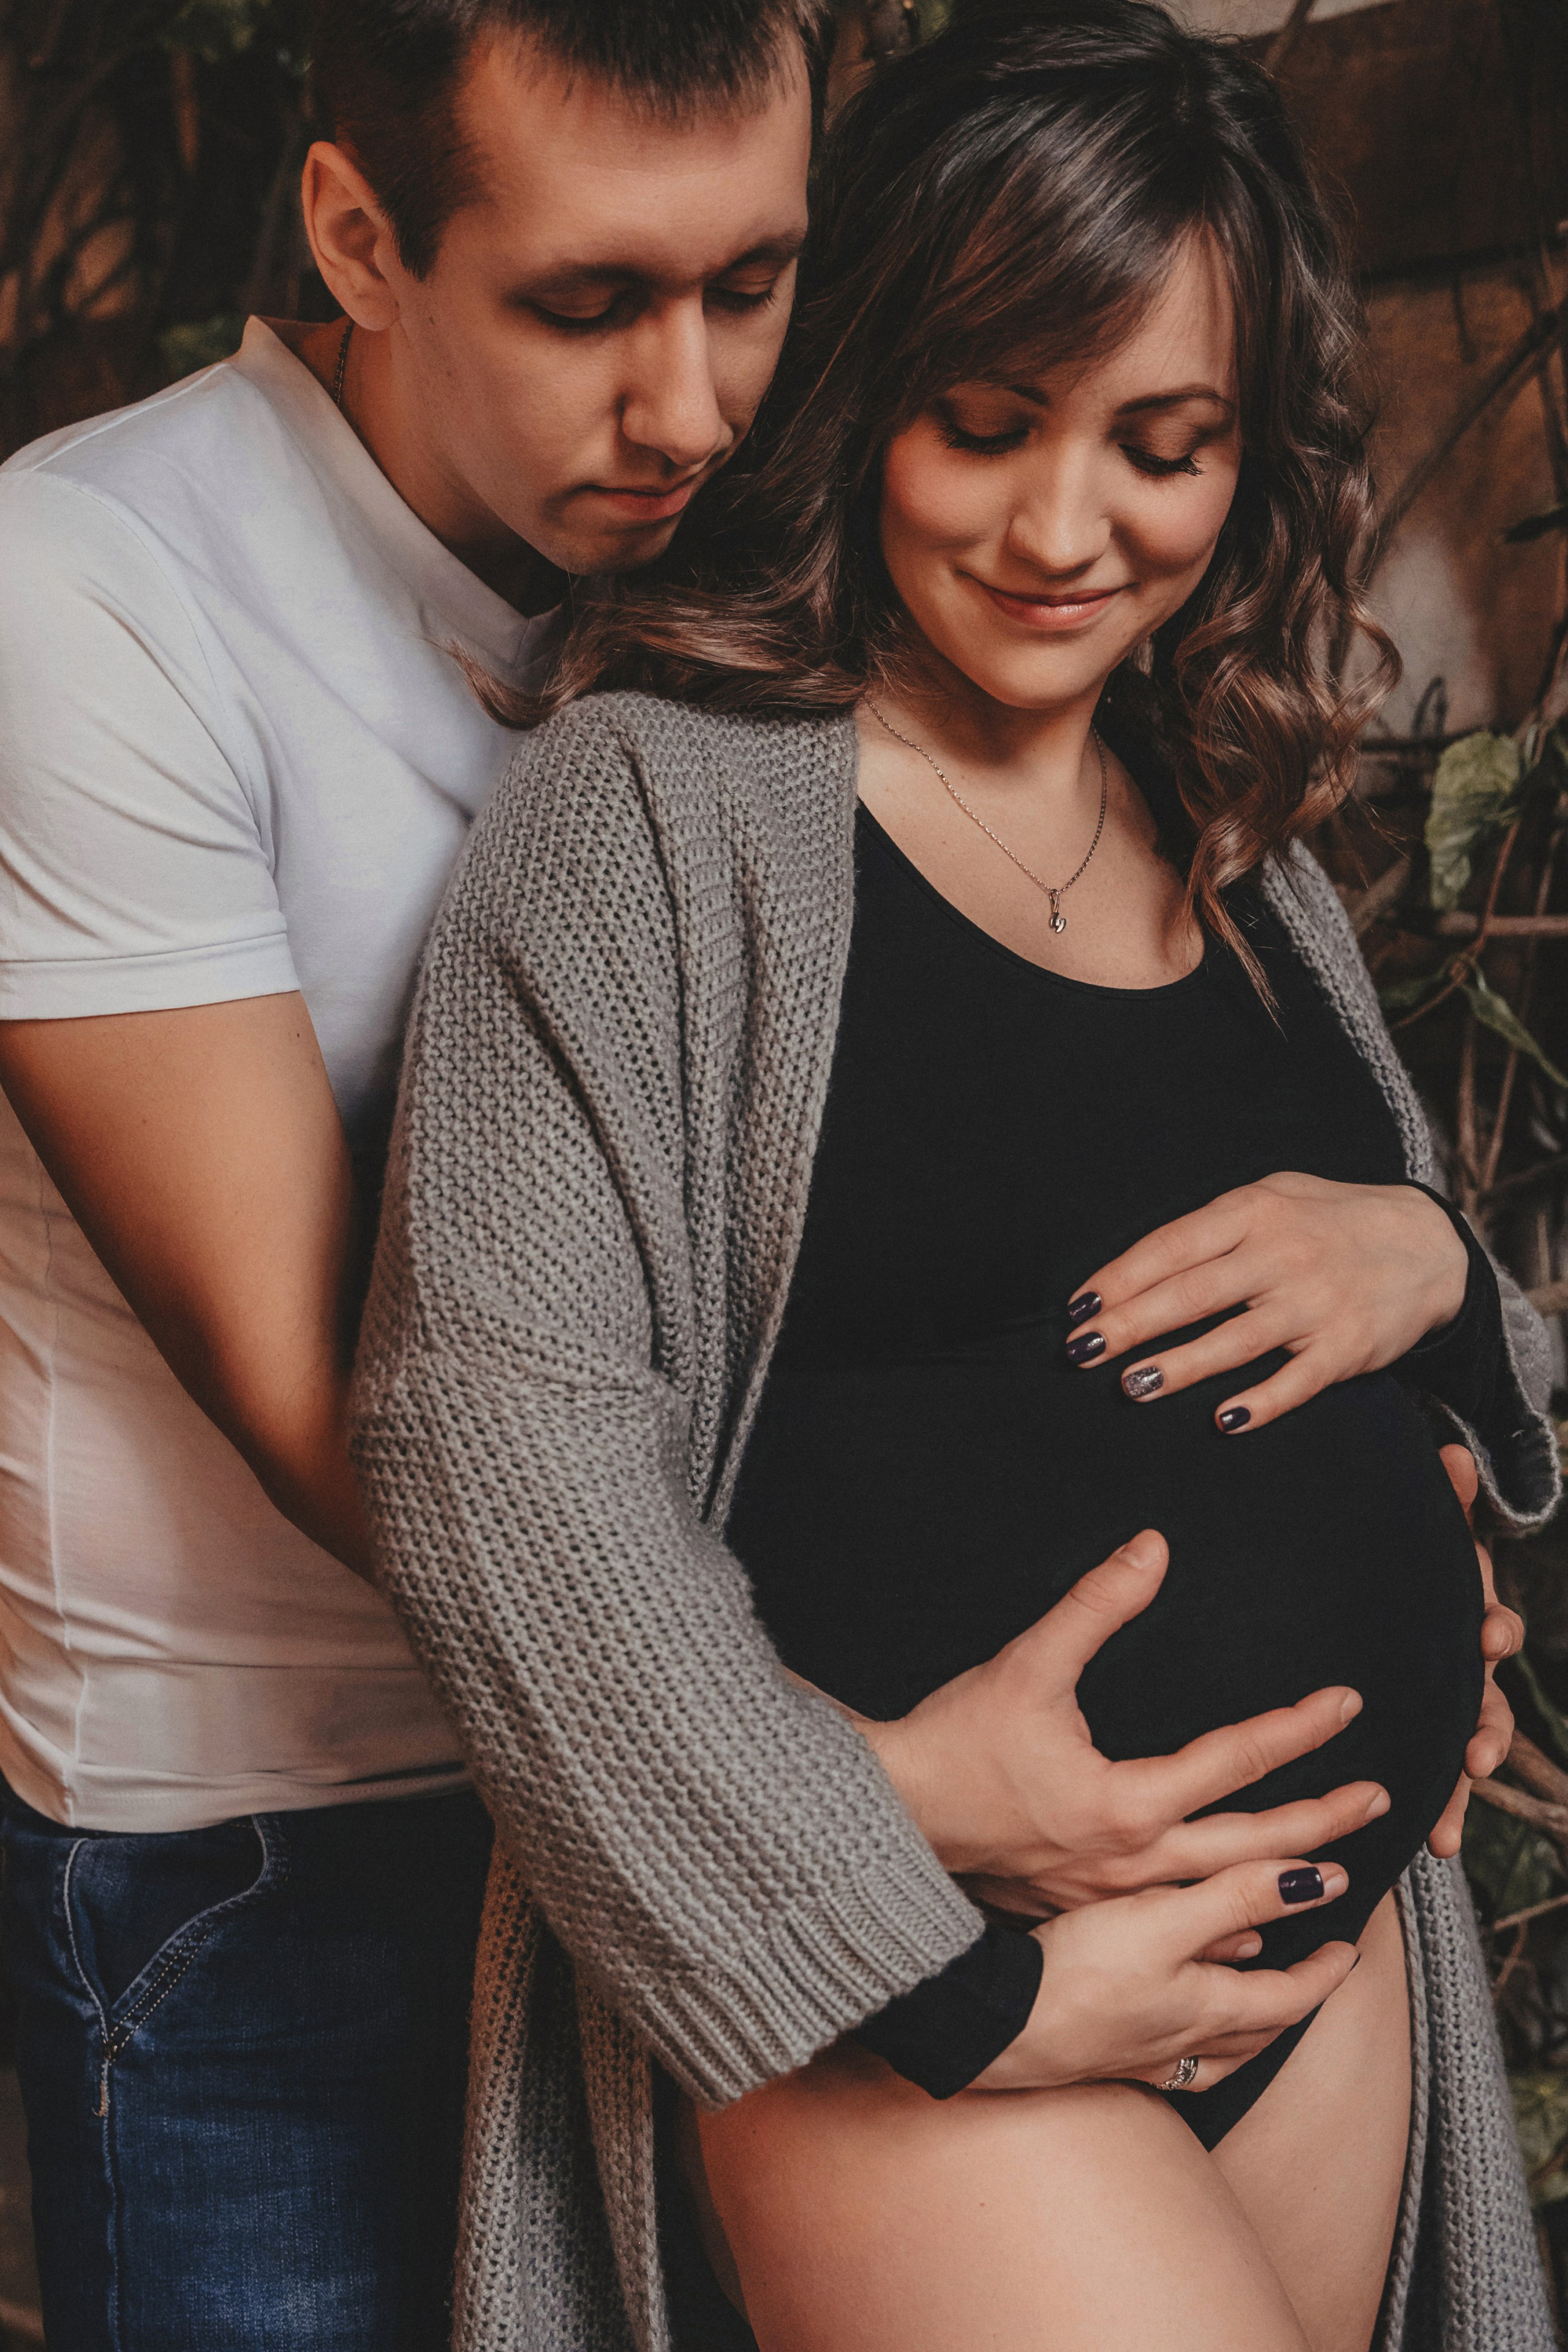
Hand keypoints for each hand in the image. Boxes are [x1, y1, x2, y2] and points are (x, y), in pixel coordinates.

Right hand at [863, 1528, 1387, 1907]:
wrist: (891, 1820)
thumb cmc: (954, 1741)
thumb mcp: (1028, 1663)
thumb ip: (1095, 1605)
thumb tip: (1152, 1548)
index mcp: (1124, 1803)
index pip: (1235, 1759)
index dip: (1297, 1728)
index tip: (1347, 1703)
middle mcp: (1128, 1862)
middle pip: (1249, 1843)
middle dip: (1321, 1821)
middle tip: (1381, 1801)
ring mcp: (1108, 1899)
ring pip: (1221, 1901)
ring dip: (1283, 1882)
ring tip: (1338, 1877)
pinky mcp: (1083, 1912)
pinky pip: (1177, 1931)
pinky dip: (1225, 1927)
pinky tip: (1250, 1935)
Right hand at [970, 1856, 1356, 2092]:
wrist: (1001, 2026)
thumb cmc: (1079, 1971)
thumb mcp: (1165, 1918)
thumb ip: (1241, 1897)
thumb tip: (1320, 1882)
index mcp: (1208, 2007)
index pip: (1290, 1995)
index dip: (1326, 1971)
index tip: (1349, 1950)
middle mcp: (1186, 2042)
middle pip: (1261, 2029)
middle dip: (1296, 2000)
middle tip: (1316, 1975)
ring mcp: (1145, 2058)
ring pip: (1220, 2050)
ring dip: (1250, 2028)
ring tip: (1256, 2003)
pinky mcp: (1106, 2059)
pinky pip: (1173, 2058)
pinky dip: (1195, 2042)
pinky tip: (1175, 2030)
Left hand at [1064, 1171, 1468, 1433]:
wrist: (1429, 1246)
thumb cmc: (1328, 1221)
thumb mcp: (1274, 1197)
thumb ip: (1213, 1226)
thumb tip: (1136, 1268)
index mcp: (1254, 1212)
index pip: (1172, 1246)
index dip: (1121, 1278)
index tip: (1078, 1307)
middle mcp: (1282, 1255)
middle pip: (1192, 1294)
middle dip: (1131, 1324)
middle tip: (1081, 1352)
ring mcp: (1316, 1303)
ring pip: (1236, 1340)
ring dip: (1181, 1366)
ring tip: (1131, 1386)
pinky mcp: (1347, 1347)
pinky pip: (1297, 1381)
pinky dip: (1261, 1402)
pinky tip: (1223, 1421)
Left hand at [1428, 1444, 1522, 1856]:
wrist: (1377, 1611)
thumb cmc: (1406, 1572)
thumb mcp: (1420, 1541)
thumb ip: (1441, 1504)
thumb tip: (1449, 1447)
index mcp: (1465, 1617)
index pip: (1490, 1621)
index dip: (1493, 1628)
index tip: (1488, 1635)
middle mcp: (1468, 1669)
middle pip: (1488, 1700)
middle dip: (1486, 1728)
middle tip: (1475, 1751)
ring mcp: (1452, 1711)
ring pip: (1468, 1752)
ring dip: (1465, 1789)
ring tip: (1450, 1826)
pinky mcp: (1428, 1745)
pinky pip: (1443, 1786)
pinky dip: (1445, 1814)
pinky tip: (1438, 1845)